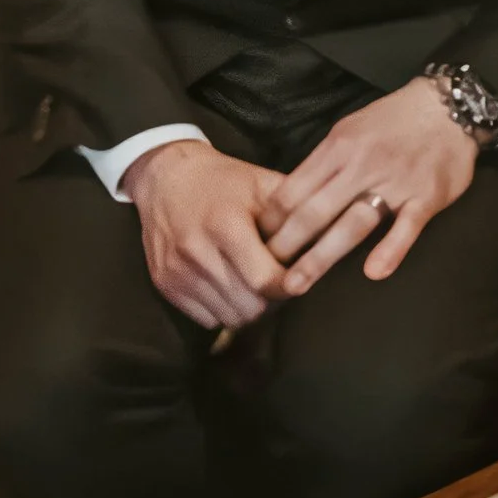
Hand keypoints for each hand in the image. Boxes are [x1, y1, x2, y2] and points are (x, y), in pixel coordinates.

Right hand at [125, 141, 286, 330]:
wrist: (165, 178)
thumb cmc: (223, 182)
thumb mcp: (262, 184)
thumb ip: (297, 213)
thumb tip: (333, 238)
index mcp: (225, 225)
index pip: (265, 281)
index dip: (288, 286)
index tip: (296, 277)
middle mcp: (196, 252)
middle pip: (250, 307)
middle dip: (271, 301)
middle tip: (276, 282)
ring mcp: (177, 271)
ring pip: (229, 318)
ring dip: (248, 308)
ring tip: (253, 285)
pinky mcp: (164, 284)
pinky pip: (206, 319)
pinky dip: (223, 310)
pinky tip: (228, 286)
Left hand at [262, 76, 477, 293]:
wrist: (449, 107)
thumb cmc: (392, 123)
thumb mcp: (348, 131)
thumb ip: (322, 164)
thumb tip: (289, 199)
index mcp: (337, 148)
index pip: (292, 190)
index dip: (270, 221)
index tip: (255, 245)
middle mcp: (361, 165)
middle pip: (313, 211)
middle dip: (284, 246)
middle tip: (263, 276)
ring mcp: (395, 182)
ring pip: (351, 223)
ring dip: (321, 257)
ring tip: (297, 285)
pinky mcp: (427, 196)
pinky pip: (407, 227)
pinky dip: (391, 249)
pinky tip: (373, 273)